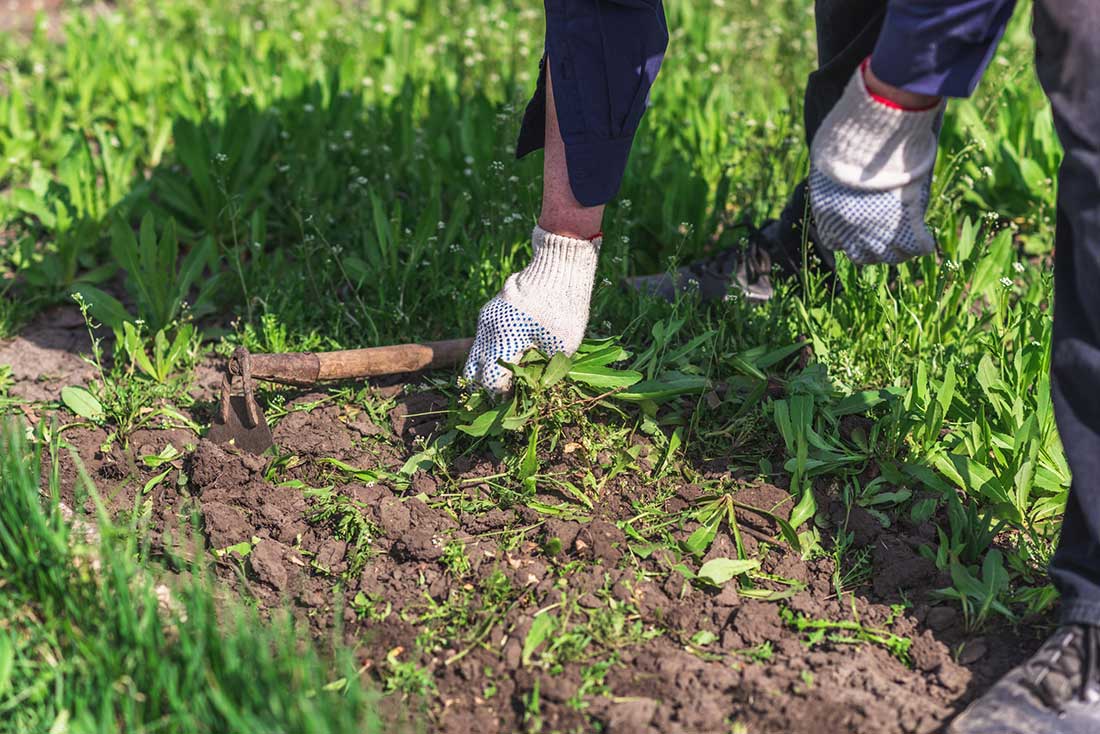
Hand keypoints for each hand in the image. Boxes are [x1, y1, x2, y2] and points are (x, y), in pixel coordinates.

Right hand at [463, 226, 599, 392]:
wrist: (558, 267)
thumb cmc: (564, 309)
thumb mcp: (562, 347)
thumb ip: (545, 372)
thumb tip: (533, 392)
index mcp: (503, 343)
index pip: (491, 383)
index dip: (500, 398)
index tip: (513, 404)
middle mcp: (488, 333)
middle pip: (472, 372)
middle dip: (481, 389)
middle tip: (497, 400)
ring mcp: (486, 320)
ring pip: (476, 354)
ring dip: (485, 370)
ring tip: (503, 382)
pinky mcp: (490, 311)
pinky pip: (484, 338)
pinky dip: (490, 352)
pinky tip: (507, 357)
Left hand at [810, 61, 944, 263]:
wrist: (872, 136)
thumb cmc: (847, 140)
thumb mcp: (829, 163)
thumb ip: (834, 181)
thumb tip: (839, 178)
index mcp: (827, 216)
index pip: (835, 242)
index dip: (849, 237)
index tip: (859, 228)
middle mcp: (850, 231)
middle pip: (862, 256)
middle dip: (872, 248)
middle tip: (885, 236)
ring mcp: (878, 232)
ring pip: (890, 258)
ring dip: (898, 251)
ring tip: (907, 240)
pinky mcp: (906, 225)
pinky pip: (917, 247)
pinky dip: (922, 244)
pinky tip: (926, 239)